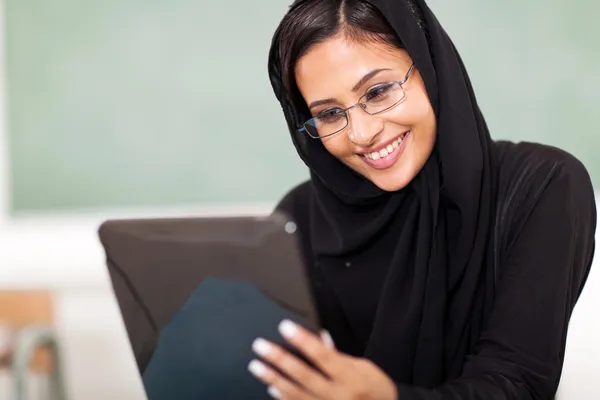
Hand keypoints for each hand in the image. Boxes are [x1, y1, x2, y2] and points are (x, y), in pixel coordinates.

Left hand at [247, 319, 397, 398]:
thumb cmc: (375, 389)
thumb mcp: (364, 368)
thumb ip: (339, 355)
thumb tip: (319, 337)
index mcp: (351, 377)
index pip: (323, 356)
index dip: (303, 340)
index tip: (285, 327)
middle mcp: (339, 396)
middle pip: (304, 375)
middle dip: (280, 360)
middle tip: (260, 346)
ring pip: (296, 394)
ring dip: (273, 379)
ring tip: (256, 366)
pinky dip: (283, 398)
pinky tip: (271, 387)